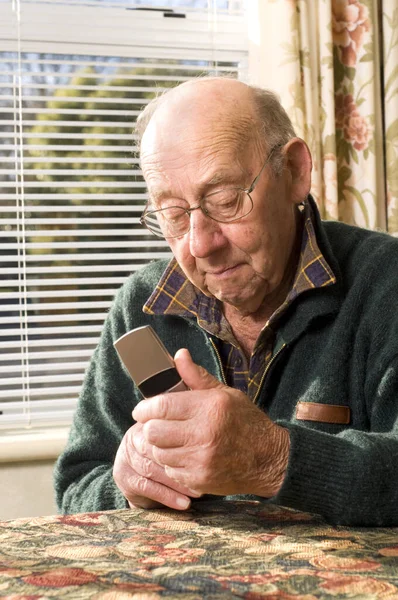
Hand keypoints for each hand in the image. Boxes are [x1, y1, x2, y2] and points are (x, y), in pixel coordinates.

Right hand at [113, 421, 200, 509]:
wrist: (148, 483)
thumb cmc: (174, 458)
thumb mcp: (181, 442)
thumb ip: (191, 438)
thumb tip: (217, 438)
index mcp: (150, 422)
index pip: (166, 430)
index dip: (186, 443)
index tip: (207, 455)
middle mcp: (134, 436)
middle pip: (157, 449)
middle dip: (181, 464)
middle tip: (204, 475)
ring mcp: (126, 456)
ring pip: (151, 469)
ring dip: (176, 483)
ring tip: (197, 493)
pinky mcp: (123, 477)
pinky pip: (146, 486)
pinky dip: (167, 496)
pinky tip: (184, 503)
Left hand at [132, 349, 289, 496]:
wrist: (269, 458)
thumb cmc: (246, 422)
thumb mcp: (225, 394)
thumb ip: (197, 377)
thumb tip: (179, 355)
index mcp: (209, 407)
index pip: (161, 406)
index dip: (144, 408)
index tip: (141, 410)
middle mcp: (203, 433)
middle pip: (153, 432)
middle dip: (151, 427)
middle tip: (158, 425)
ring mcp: (201, 459)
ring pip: (158, 452)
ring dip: (161, 446)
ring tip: (173, 440)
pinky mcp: (200, 480)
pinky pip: (170, 470)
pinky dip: (172, 463)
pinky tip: (184, 455)